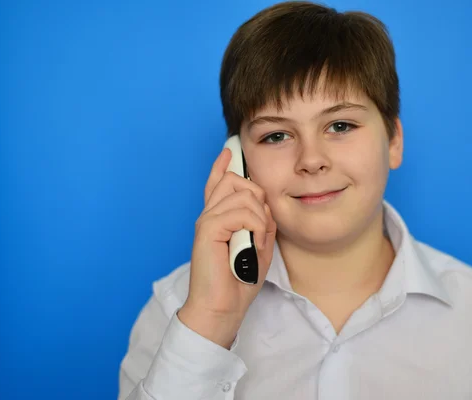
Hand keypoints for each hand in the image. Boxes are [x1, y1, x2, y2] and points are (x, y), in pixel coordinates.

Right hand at [178, 147, 276, 346]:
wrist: (222, 307)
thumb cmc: (239, 281)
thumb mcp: (258, 247)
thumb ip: (260, 223)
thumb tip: (264, 204)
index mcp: (219, 219)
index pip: (218, 184)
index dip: (223, 166)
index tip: (228, 151)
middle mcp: (210, 215)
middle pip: (235, 181)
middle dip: (257, 196)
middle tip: (262, 226)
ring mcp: (207, 220)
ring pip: (241, 193)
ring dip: (259, 217)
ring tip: (257, 241)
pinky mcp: (208, 229)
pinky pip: (241, 212)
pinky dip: (255, 226)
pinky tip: (253, 242)